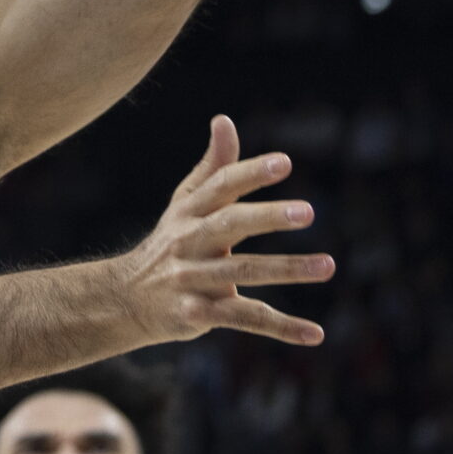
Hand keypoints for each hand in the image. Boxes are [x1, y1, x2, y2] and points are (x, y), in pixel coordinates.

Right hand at [116, 115, 331, 346]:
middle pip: (229, 225)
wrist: (123, 299)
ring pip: (243, 272)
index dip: (251, 173)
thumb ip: (212, 167)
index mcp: (189, 212)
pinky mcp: (198, 315)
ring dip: (286, 268)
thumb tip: (224, 120)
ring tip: (328, 264)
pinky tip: (316, 333)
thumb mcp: (184, 205)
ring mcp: (192, 279)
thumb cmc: (168, 244)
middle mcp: (188, 242)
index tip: (285, 163)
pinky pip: (244, 319)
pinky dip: (281, 327)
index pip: (220, 186)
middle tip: (309, 211)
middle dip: (267, 217)